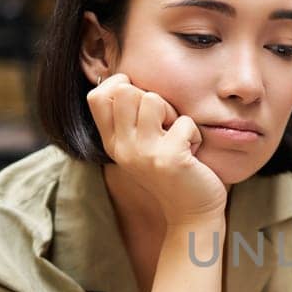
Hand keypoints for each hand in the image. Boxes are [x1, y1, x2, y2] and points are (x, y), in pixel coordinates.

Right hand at [86, 73, 226, 225]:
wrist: (191, 214)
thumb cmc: (173, 172)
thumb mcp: (142, 146)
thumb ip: (131, 118)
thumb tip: (126, 78)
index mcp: (113, 142)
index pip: (97, 96)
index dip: (122, 85)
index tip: (142, 101)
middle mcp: (123, 148)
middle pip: (126, 90)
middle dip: (153, 98)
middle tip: (166, 124)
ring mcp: (144, 154)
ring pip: (153, 99)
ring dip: (174, 114)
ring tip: (178, 137)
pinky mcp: (169, 159)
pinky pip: (185, 122)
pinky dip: (195, 134)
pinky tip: (192, 154)